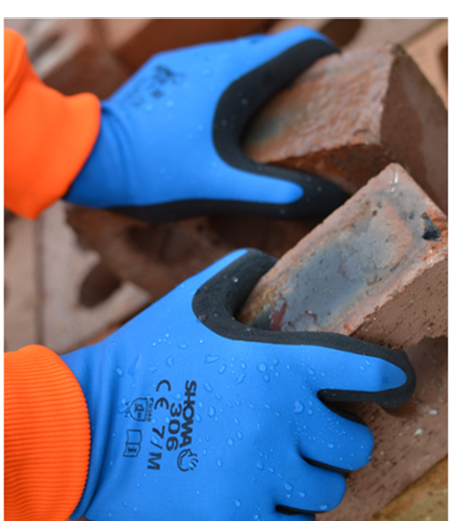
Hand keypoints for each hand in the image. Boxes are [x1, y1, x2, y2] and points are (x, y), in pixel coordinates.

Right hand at [61, 249, 414, 520]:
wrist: (90, 425)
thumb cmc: (145, 357)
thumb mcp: (193, 300)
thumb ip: (241, 274)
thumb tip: (268, 268)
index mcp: (281, 366)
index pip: (372, 373)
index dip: (393, 377)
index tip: (393, 383)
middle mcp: (284, 424)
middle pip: (356, 445)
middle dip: (341, 435)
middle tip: (313, 429)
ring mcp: (263, 478)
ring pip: (329, 490)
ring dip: (314, 476)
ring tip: (284, 463)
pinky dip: (290, 515)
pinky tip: (265, 496)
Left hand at [65, 27, 346, 221]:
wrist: (89, 158)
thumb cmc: (155, 172)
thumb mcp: (220, 187)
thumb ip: (273, 193)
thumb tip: (322, 197)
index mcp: (233, 77)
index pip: (296, 46)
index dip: (324, 56)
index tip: (338, 78)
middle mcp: (211, 57)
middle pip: (268, 50)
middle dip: (294, 70)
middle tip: (309, 104)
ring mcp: (184, 62)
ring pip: (236, 58)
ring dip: (260, 75)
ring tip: (271, 110)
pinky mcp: (164, 73)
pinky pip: (209, 68)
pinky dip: (230, 82)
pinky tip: (224, 114)